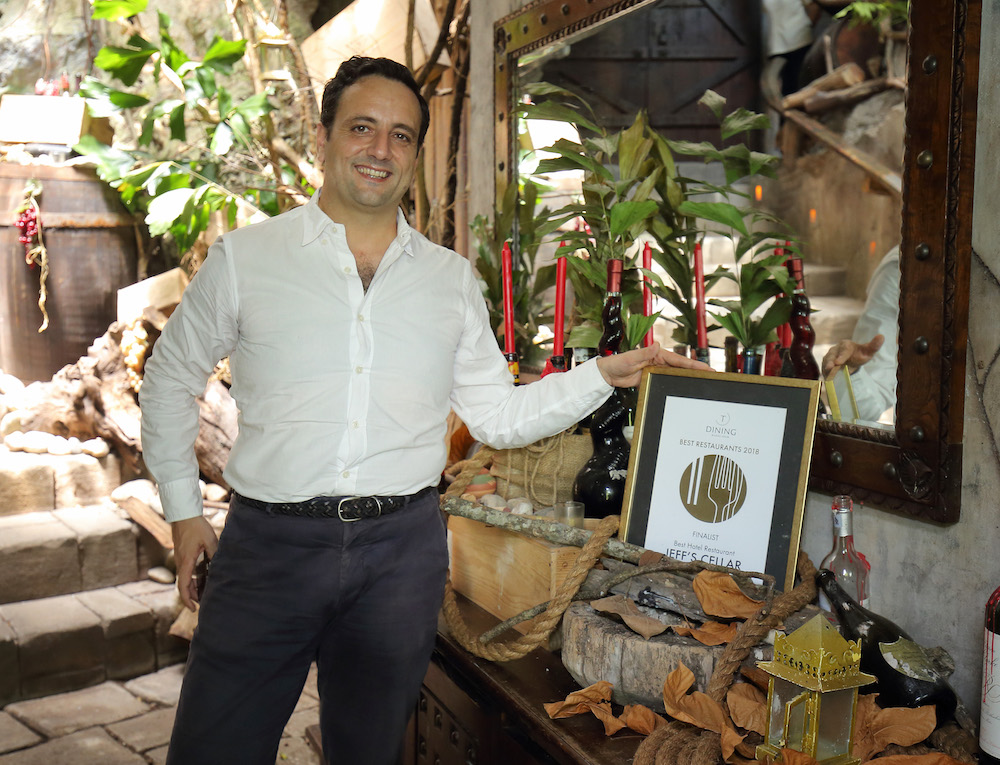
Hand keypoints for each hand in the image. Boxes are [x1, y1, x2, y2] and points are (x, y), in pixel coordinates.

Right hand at [171, 515, 218, 610]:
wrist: (184, 513)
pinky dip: (193, 576)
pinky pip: (187, 569)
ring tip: (205, 591)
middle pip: (184, 584)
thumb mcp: (209, 540)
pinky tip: (204, 575)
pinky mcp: (182, 553)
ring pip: (185, 577)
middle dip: (192, 595)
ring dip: (193, 586)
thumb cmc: (196, 526)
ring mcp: (180, 558)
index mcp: (186, 561)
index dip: (187, 599)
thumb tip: (221, 566)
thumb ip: (215, 553)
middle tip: (203, 602)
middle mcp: (181, 562)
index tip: (193, 609)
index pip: (183, 586)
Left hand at [596, 342, 712, 387]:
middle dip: (696, 371)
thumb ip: (644, 353)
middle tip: (712, 375)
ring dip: (688, 378)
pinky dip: (676, 384)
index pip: (679, 360)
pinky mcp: (652, 378)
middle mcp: (659, 362)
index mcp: (657, 355)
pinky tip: (685, 389)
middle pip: (681, 367)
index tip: (706, 367)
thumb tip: (656, 345)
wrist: (608, 374)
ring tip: (703, 383)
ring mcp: (657, 370)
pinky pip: (667, 381)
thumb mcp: (631, 358)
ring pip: (676, 374)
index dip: (693, 364)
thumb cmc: (618, 363)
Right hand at [821, 334, 884, 378]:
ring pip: (826, 361)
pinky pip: (824, 367)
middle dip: (830, 361)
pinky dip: (825, 372)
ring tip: (827, 374)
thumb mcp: (868, 351)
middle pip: (832, 355)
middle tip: (830, 367)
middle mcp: (835, 349)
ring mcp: (829, 356)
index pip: (844, 350)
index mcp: (846, 344)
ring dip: (826, 367)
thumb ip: (874, 345)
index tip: (838, 362)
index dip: (841, 356)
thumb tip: (882, 336)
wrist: (851, 359)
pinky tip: (827, 377)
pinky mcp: (825, 363)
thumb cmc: (860, 354)